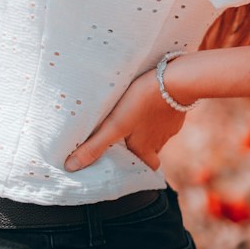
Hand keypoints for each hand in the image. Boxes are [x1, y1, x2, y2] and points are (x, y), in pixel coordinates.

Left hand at [63, 64, 190, 171]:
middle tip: (127, 138)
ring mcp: (171, 125)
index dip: (138, 167)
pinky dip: (158, 112)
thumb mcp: (114, 125)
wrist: (175, 80)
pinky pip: (167, 115)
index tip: (129, 162)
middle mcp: (160, 141)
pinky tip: (150, 102)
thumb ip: (95, 146)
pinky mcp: (178, 108)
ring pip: (158, 133)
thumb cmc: (142, 103)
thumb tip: (71, 167)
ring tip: (134, 117)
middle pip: (152, 151)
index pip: (147, 168)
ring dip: (147, 128)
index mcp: (145, 149)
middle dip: (141, 146)